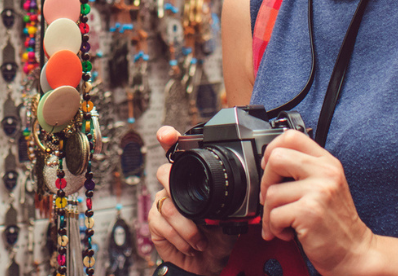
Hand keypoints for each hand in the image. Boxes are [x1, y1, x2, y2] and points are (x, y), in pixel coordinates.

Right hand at [149, 126, 236, 275]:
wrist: (209, 262)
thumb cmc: (218, 236)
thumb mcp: (230, 215)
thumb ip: (231, 200)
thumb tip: (243, 189)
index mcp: (192, 180)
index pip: (177, 155)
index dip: (169, 140)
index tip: (167, 135)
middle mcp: (173, 187)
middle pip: (164, 173)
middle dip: (178, 189)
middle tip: (195, 210)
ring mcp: (162, 203)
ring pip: (168, 205)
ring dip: (189, 228)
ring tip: (201, 240)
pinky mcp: (154, 221)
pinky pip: (162, 224)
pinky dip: (181, 238)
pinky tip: (191, 244)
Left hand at [259, 129, 378, 275]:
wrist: (354, 251)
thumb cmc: (335, 222)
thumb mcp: (326, 186)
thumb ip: (305, 170)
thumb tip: (270, 162)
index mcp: (327, 163)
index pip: (292, 136)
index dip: (272, 150)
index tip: (269, 167)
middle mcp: (325, 173)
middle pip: (276, 158)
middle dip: (265, 181)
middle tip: (271, 198)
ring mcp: (319, 191)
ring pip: (272, 192)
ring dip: (270, 214)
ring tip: (284, 222)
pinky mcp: (310, 212)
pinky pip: (274, 215)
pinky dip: (274, 228)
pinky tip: (288, 232)